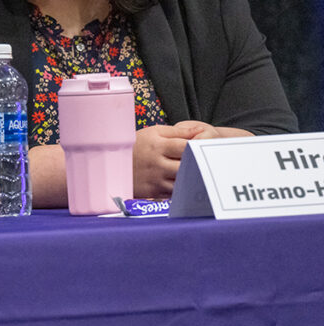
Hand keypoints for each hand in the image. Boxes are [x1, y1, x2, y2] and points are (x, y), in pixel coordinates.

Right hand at [132, 121, 249, 197]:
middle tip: (217, 165)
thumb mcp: (152, 133)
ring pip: (184, 182)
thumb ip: (177, 132)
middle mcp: (157, 163)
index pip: (187, 146)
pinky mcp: (153, 193)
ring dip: (196, 180)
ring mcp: (155, 180)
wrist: (108, 165)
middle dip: (203, 165)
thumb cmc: (135, 146)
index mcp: (158, 145)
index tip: (212, 148)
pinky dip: (185, 191)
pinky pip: (175, 194)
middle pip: (188, 166)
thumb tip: (200, 132)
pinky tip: (193, 187)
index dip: (202, 147)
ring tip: (209, 177)